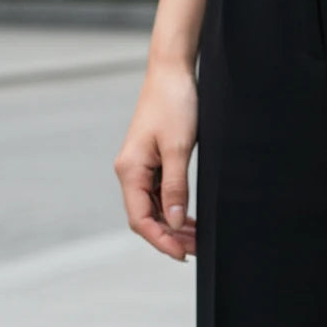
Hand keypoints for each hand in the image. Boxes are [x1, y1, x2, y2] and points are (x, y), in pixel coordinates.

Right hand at [113, 60, 198, 260]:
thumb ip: (175, 186)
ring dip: (172, 224)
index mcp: (129, 170)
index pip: (140, 219)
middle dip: (169, 236)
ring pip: (153, 206)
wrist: (172, 71)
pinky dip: (173, 207)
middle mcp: (130, 171)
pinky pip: (159, 192)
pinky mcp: (151, 158)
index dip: (161, 240)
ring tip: (197, 238)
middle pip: (145, 216)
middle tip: (197, 249)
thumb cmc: (175, 104)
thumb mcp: (178, 148)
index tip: (183, 254)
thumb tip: (173, 222)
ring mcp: (140, 165)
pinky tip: (188, 217)